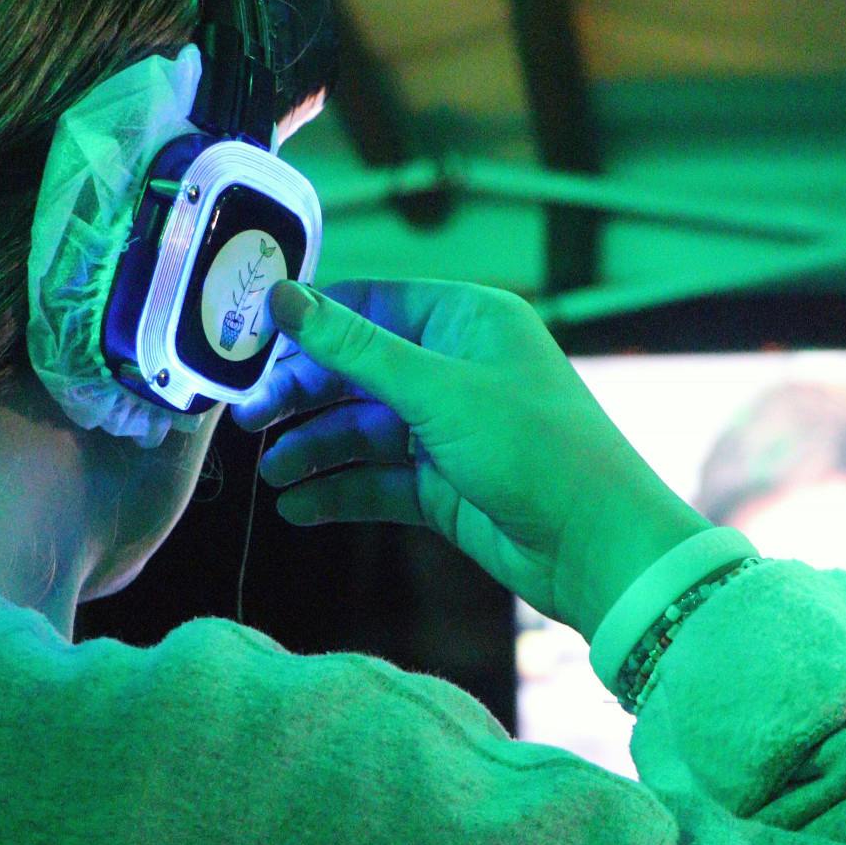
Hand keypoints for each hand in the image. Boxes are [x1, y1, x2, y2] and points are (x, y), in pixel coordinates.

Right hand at [234, 279, 713, 640]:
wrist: (598, 547)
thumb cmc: (537, 450)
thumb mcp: (437, 391)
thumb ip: (354, 348)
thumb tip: (283, 297)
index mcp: (466, 320)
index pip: (369, 305)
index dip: (309, 323)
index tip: (247, 342)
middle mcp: (456, 367)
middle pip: (357, 369)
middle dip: (302, 394)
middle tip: (247, 419)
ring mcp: (449, 429)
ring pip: (362, 430)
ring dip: (313, 449)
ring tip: (270, 474)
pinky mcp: (445, 486)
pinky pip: (376, 480)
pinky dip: (338, 491)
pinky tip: (297, 507)